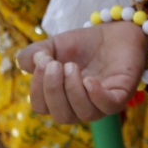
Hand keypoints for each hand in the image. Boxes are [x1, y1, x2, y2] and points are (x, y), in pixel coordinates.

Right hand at [19, 20, 147, 123]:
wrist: (115, 32)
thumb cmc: (83, 44)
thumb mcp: (54, 46)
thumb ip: (35, 54)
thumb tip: (28, 63)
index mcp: (60, 98)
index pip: (41, 106)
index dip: (38, 88)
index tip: (42, 61)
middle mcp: (79, 106)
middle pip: (61, 115)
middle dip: (53, 90)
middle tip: (56, 65)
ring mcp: (100, 103)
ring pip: (83, 113)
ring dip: (73, 90)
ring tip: (72, 66)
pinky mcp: (120, 96)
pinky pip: (107, 107)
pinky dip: (96, 95)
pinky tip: (89, 80)